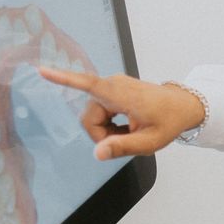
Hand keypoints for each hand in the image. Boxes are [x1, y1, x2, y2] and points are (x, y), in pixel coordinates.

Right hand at [37, 68, 203, 159]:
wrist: (182, 106)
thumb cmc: (169, 122)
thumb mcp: (149, 142)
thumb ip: (122, 147)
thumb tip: (97, 153)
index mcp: (121, 94)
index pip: (87, 84)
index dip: (63, 79)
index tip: (42, 70)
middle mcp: (113, 85)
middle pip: (89, 118)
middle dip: (102, 135)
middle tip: (127, 140)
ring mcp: (112, 85)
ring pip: (93, 117)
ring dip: (107, 131)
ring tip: (130, 132)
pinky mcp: (111, 89)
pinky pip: (99, 112)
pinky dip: (110, 124)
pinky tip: (126, 126)